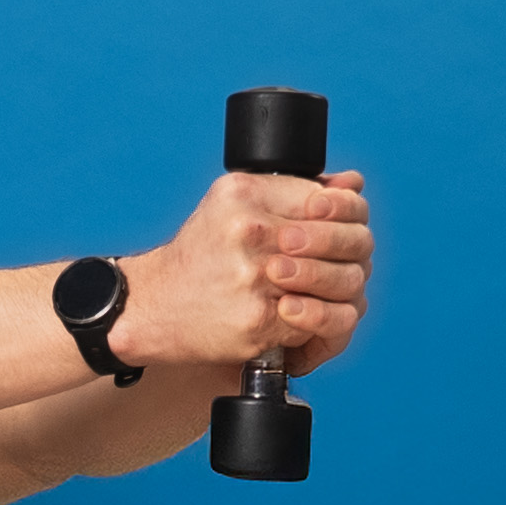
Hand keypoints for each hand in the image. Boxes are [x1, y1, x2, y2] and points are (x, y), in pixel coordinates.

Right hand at [106, 169, 370, 373]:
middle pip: (340, 239)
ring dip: (340, 287)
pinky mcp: (258, 319)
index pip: (326, 199)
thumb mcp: (232, 204)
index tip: (345, 226)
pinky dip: (318, 318)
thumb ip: (290, 191)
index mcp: (245, 194)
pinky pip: (316, 317)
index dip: (347, 214)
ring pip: (337, 280)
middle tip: (347, 261)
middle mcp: (249, 231)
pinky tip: (303, 311)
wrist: (153, 305)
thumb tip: (352, 184)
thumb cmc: (200, 256)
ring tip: (328, 288)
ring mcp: (255, 277)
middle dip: (352, 252)